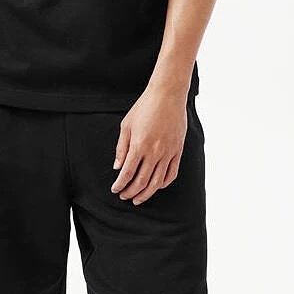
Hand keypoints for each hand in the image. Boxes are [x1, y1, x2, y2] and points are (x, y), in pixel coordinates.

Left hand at [110, 87, 187, 205]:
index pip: (128, 173)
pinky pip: (171, 173)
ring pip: (157, 182)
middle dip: (131, 192)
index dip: (120, 184)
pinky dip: (163, 184)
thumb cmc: (144, 107)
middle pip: (142, 181)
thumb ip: (121, 148)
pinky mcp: (178, 150)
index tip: (115, 189)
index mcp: (139, 145)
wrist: (167, 95)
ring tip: (138, 198)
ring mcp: (168, 152)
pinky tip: (155, 186)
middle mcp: (154, 152)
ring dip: (146, 193)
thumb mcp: (126, 125)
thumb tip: (117, 167)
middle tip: (124, 196)